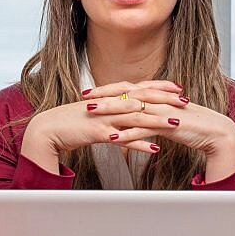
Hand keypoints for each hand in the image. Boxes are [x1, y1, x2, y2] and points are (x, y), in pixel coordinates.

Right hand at [19, 80, 187, 174]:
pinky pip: (123, 138)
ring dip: (158, 120)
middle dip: (166, 100)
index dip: (160, 86)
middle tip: (186, 102)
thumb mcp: (97, 113)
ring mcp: (104, 117)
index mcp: (110, 97)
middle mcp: (109, 104)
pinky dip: (140, 144)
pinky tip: (155, 148)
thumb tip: (130, 110)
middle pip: (142, 98)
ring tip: (177, 124)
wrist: (48, 129)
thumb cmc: (73, 122)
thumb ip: (114, 111)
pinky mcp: (98, 132)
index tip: (178, 88)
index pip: (140, 87)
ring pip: (136, 117)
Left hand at [83, 81, 234, 182]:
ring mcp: (163, 111)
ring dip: (111, 111)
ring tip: (91, 114)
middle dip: (104, 95)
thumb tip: (139, 116)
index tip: (91, 91)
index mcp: (158, 95)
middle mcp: (159, 99)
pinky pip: (145, 128)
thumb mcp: (170, 117)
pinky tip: (112, 138)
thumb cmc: (193, 126)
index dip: (109, 89)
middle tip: (85, 97)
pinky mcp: (169, 125)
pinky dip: (128, 133)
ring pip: (132, 108)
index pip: (129, 88)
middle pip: (126, 94)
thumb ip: (154, 114)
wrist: (216, 132)